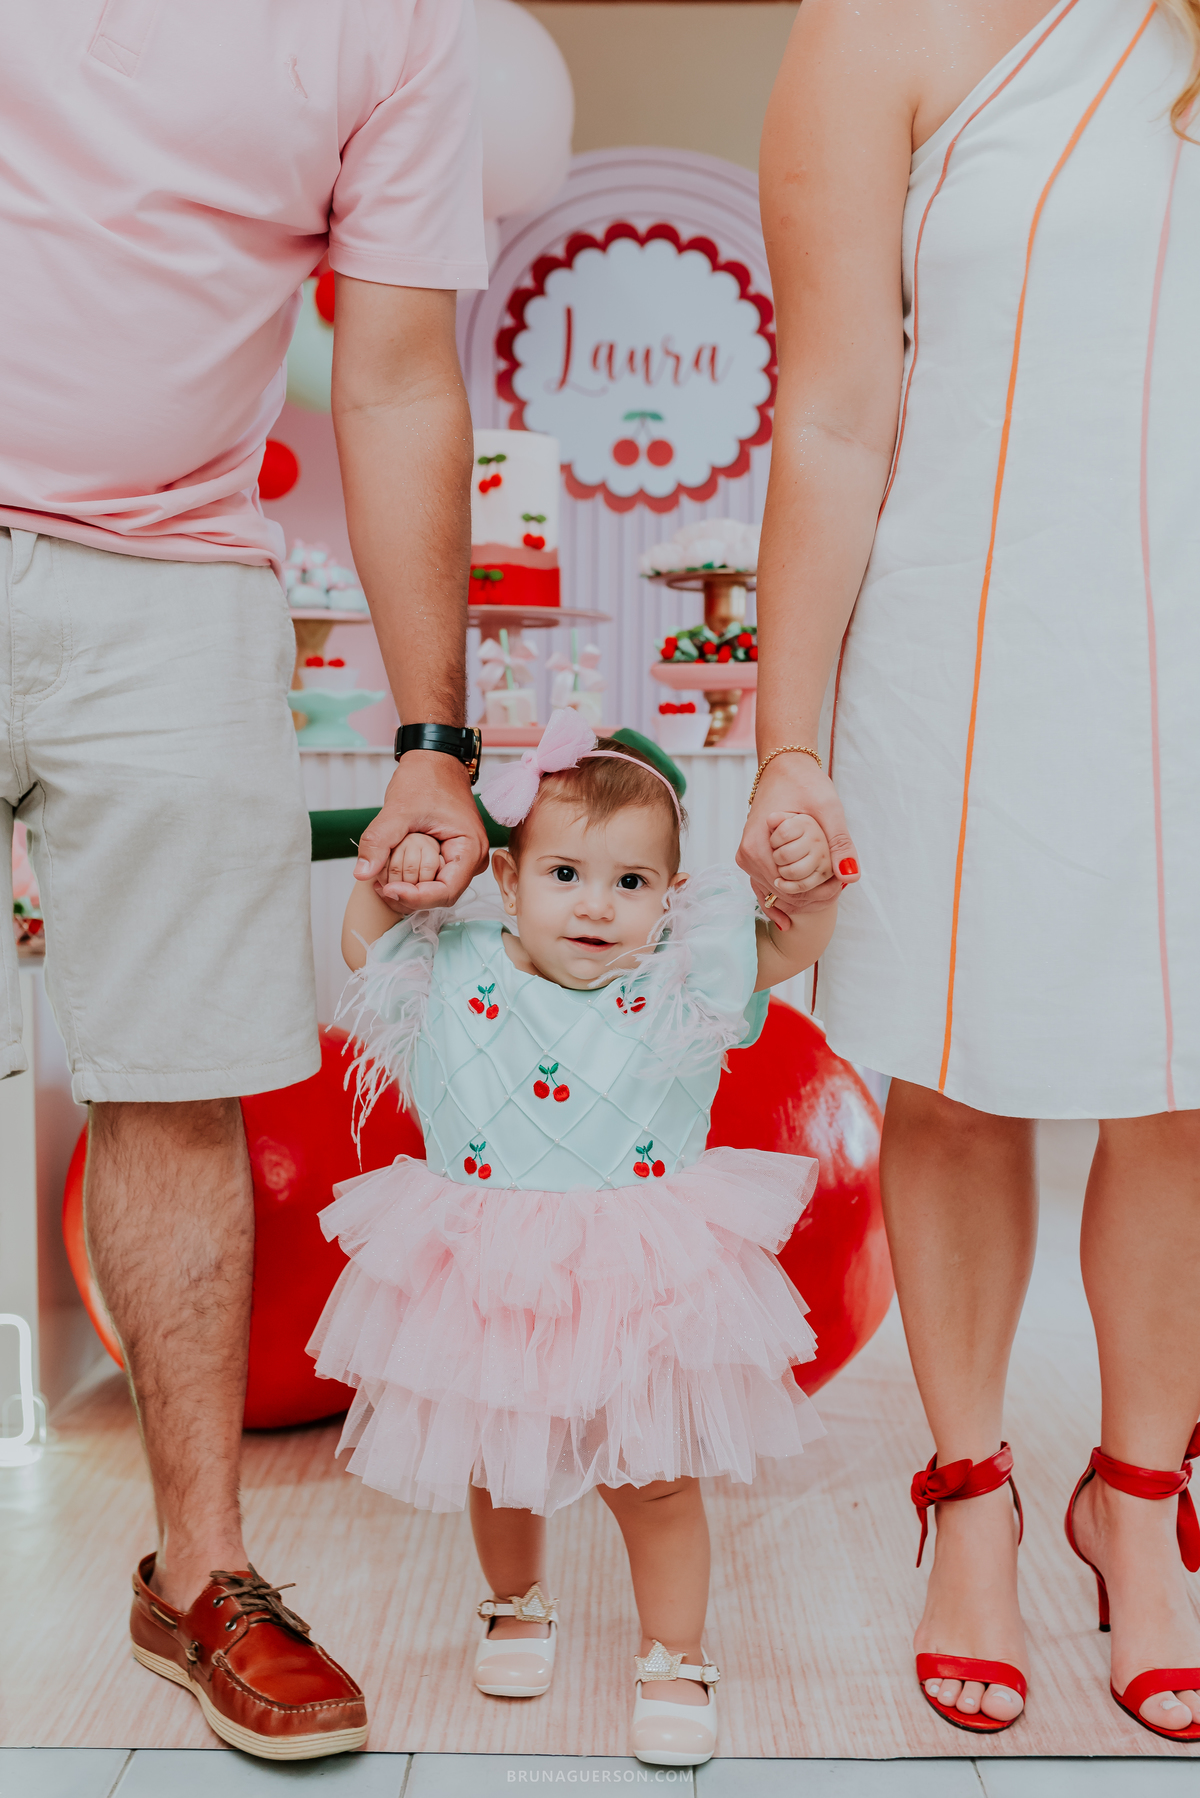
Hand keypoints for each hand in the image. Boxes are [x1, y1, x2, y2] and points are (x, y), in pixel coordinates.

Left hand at [355, 750, 488, 908]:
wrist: (435, 762)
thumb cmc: (426, 779)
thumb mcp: (398, 810)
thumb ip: (379, 842)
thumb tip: (362, 874)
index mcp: (469, 849)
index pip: (446, 892)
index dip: (416, 897)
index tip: (388, 889)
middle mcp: (472, 859)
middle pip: (440, 896)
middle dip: (408, 896)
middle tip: (378, 885)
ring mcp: (462, 860)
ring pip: (435, 890)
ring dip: (407, 890)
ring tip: (380, 879)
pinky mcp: (450, 857)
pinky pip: (431, 878)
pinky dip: (410, 880)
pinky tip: (388, 874)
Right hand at [737, 754, 858, 929]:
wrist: (783, 768)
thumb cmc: (804, 783)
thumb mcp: (828, 809)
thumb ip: (839, 843)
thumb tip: (850, 876)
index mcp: (757, 848)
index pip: (791, 890)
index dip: (820, 893)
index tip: (843, 883)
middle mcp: (746, 858)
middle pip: (784, 896)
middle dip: (814, 896)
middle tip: (841, 886)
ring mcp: (746, 860)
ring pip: (777, 894)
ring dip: (803, 895)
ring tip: (830, 886)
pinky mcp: (752, 858)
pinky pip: (768, 887)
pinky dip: (786, 896)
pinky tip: (797, 911)